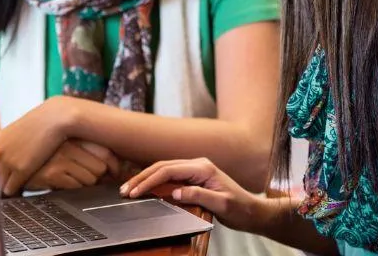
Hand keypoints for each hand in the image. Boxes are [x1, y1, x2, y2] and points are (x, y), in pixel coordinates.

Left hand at [0, 98, 71, 195]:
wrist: (54, 118)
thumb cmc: (37, 125)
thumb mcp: (12, 134)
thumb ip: (0, 149)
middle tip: (0, 189)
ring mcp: (8, 161)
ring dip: (6, 189)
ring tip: (16, 184)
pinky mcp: (22, 169)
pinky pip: (11, 189)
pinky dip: (17, 189)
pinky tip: (24, 182)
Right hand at [24, 140, 120, 190]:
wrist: (14, 162)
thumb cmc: (45, 157)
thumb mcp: (67, 147)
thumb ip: (88, 151)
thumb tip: (118, 168)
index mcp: (75, 135)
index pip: (106, 153)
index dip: (115, 167)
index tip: (116, 174)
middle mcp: (69, 143)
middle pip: (100, 168)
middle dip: (97, 178)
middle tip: (88, 179)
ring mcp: (60, 157)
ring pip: (90, 179)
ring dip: (83, 184)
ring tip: (69, 178)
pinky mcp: (52, 172)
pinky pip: (76, 187)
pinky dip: (72, 188)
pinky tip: (60, 182)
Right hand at [120, 158, 268, 233]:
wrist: (253, 211)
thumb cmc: (240, 208)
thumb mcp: (221, 204)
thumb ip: (198, 195)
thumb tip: (175, 192)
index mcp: (203, 167)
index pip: (169, 170)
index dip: (149, 180)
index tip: (135, 191)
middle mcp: (198, 165)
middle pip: (163, 166)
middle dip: (142, 177)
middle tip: (125, 190)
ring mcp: (196, 170)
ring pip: (165, 169)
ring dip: (146, 178)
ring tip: (130, 189)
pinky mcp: (194, 177)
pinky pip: (171, 176)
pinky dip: (155, 181)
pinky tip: (145, 187)